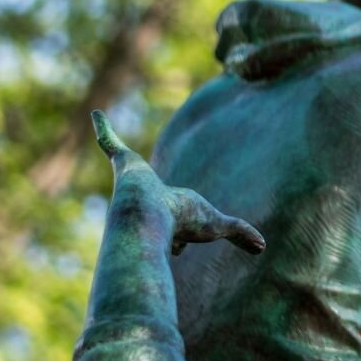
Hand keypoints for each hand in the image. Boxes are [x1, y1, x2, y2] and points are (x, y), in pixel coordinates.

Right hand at [92, 110, 265, 255]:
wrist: (148, 216)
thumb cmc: (182, 221)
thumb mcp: (218, 224)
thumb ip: (241, 233)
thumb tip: (263, 246)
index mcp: (163, 205)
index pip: (165, 205)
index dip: (166, 211)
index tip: (176, 234)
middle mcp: (143, 193)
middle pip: (140, 181)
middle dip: (133, 172)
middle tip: (135, 168)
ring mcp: (129, 179)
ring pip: (119, 156)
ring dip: (108, 140)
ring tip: (103, 129)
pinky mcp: (120, 161)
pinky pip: (108, 142)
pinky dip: (102, 128)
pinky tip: (96, 114)